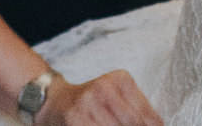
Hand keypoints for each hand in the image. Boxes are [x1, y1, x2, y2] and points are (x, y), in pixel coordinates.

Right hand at [35, 70, 161, 125]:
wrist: (55, 101)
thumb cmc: (93, 102)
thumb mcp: (117, 97)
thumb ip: (138, 112)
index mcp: (121, 80)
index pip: (146, 115)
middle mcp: (104, 88)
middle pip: (133, 124)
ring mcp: (88, 103)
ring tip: (110, 124)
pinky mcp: (76, 118)